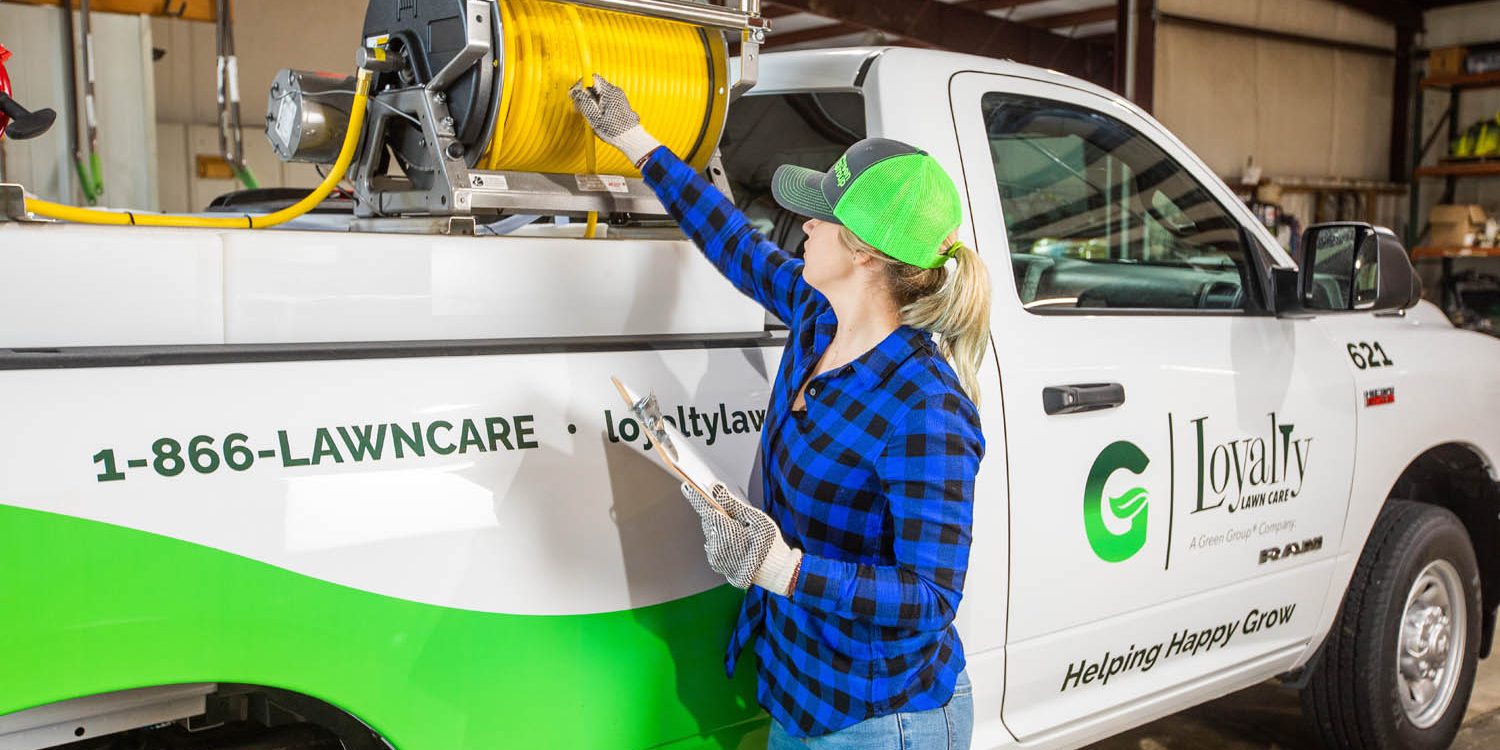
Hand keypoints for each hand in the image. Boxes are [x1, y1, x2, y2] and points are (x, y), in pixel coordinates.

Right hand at [568, 74, 661, 166]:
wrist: (631, 140)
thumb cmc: (614, 130)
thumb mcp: (594, 116)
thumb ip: (583, 101)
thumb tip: (574, 91)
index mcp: (609, 92)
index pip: (592, 78)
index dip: (581, 85)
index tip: (575, 95)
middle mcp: (615, 91)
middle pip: (595, 87)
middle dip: (585, 96)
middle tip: (579, 109)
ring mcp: (619, 97)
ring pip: (599, 94)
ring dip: (591, 103)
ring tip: (589, 116)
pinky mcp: (620, 104)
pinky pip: (605, 100)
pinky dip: (599, 106)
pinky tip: (598, 118)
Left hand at [681, 482, 802, 595]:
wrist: (775, 572)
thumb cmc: (769, 543)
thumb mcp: (755, 519)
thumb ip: (732, 504)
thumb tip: (715, 489)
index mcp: (726, 533)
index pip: (705, 509)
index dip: (695, 496)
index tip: (686, 485)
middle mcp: (716, 547)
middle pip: (708, 520)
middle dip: (716, 513)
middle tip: (734, 514)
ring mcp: (715, 557)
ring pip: (710, 533)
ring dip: (719, 527)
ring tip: (740, 531)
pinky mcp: (716, 564)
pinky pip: (713, 545)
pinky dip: (720, 540)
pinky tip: (736, 542)